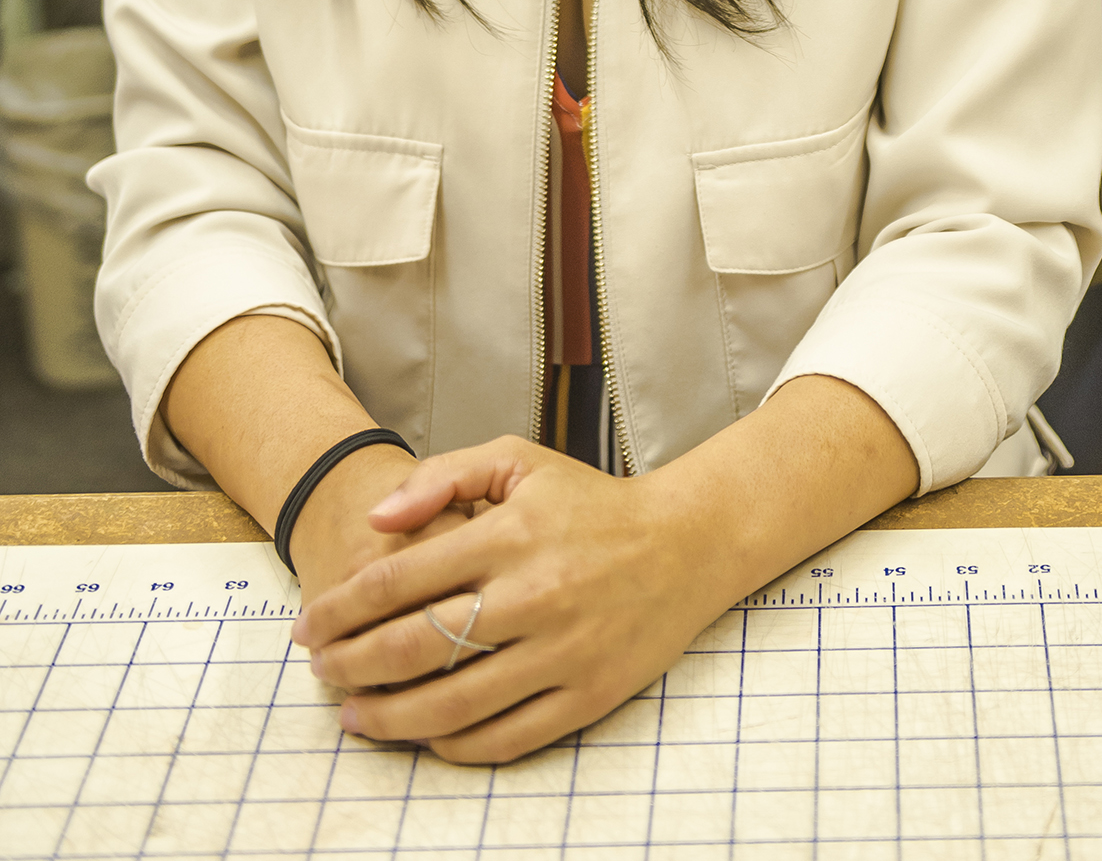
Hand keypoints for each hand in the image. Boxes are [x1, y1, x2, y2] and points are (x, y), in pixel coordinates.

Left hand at [292, 436, 729, 765]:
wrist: (685, 543)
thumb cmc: (591, 503)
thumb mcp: (520, 463)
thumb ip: (443, 477)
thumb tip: (375, 519)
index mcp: (512, 534)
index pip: (400, 580)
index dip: (342, 609)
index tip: (309, 626)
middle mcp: (535, 594)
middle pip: (416, 646)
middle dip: (352, 665)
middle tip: (322, 673)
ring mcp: (563, 652)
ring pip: (453, 703)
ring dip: (389, 716)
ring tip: (356, 715)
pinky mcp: (588, 695)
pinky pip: (505, 737)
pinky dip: (454, 744)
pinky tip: (423, 735)